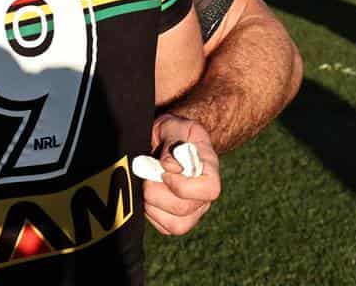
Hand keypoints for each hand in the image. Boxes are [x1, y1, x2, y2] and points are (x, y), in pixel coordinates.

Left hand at [143, 114, 220, 235]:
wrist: (168, 142)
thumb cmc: (173, 132)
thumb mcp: (174, 126)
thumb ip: (173, 140)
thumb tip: (169, 166)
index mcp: (209, 170)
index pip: (210, 189)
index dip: (183, 184)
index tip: (164, 170)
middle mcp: (204, 194)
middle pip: (185, 209)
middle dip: (156, 192)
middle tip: (146, 174)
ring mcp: (193, 210)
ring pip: (176, 225)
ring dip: (152, 205)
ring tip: (146, 185)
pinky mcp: (177, 220)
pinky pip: (165, 228)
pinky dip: (150, 214)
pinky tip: (146, 196)